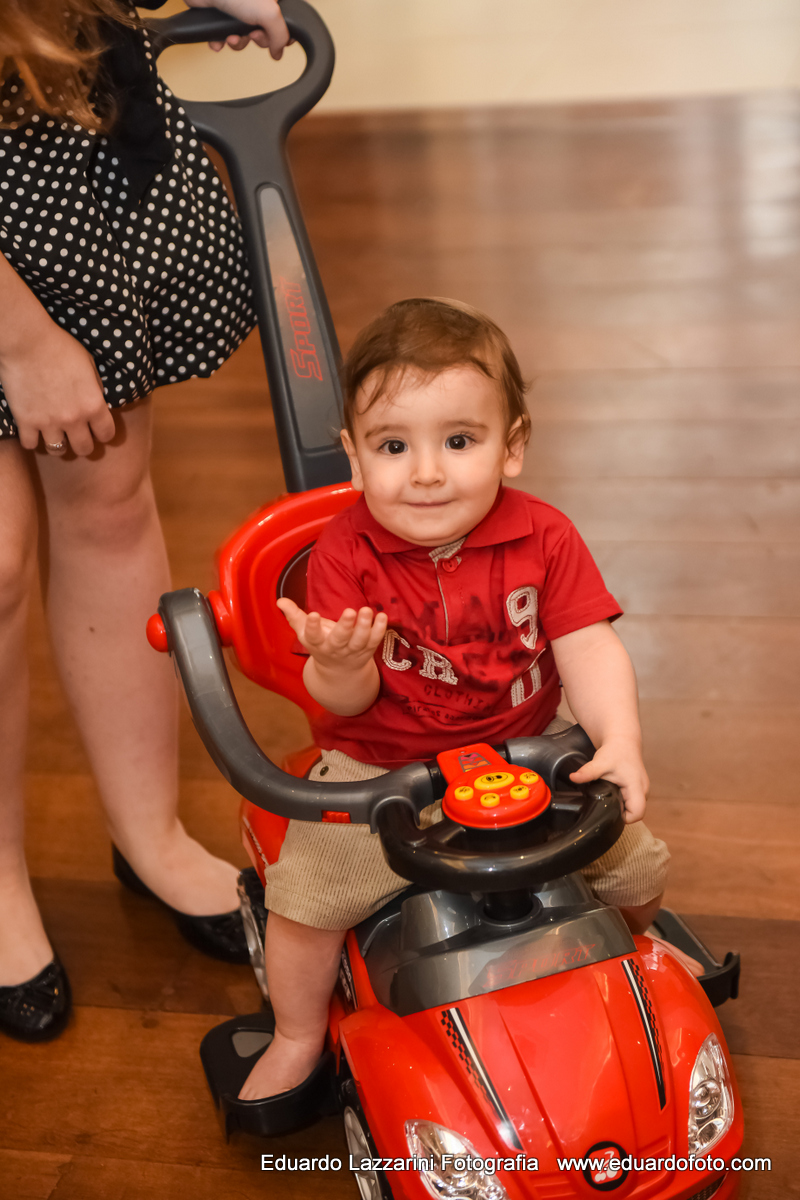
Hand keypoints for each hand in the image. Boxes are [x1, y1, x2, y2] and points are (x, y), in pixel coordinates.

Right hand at [0, 316, 115, 456]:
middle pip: (84, 449)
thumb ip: (95, 388)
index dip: (103, 433)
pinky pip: (30, 444)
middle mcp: (74, 419)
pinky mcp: (26, 421)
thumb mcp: (89, 365)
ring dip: (58, 444)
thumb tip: (97, 401)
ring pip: (58, 451)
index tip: (98, 430)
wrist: (26, 342)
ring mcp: (49, 423)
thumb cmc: (60, 347)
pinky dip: (32, 440)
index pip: (107, 434)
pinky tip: (33, 431)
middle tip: (77, 436)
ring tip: (55, 435)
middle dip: (83, 443)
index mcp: (93, 405)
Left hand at [186, 0, 291, 57]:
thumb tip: (279, 52)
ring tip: (231, 36)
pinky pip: (225, 37)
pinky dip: (221, 42)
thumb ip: (280, 35)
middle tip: (251, 32)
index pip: (283, 23)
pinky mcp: (221, 16)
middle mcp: (254, 4)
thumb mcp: (269, 13)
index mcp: (268, 1)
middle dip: (256, 39)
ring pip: (244, 37)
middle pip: (264, 33)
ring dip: (237, 43)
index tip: (273, 38)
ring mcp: (238, 10)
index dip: (279, 35)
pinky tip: (219, 39)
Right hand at [277, 597, 387, 674]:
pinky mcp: (367, 650)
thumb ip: (293, 616)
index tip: (313, 614)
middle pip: (340, 639)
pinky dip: (380, 629)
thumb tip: (280, 600)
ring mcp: (353, 651)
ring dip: (365, 626)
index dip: (312, 626)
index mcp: (318, 644)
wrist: (339, 674)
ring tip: (366, 610)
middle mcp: (335, 649)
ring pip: (360, 640)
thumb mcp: (304, 633)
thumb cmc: (320, 645)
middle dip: (345, 626)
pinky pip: (375, 640)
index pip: (313, 636)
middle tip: (350, 611)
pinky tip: (382, 616)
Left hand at [568, 737, 648, 823]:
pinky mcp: (637, 788)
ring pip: (634, 808)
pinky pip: (632, 802)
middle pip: (636, 813)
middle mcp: (643, 790)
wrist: (622, 740)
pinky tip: (611, 795)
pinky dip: (622, 802)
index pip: (637, 813)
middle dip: (620, 813)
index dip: (624, 818)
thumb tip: (573, 778)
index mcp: (637, 786)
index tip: (609, 811)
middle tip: (603, 805)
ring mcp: (642, 789)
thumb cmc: (615, 750)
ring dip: (621, 807)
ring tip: (606, 798)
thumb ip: (588, 772)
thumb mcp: (600, 762)